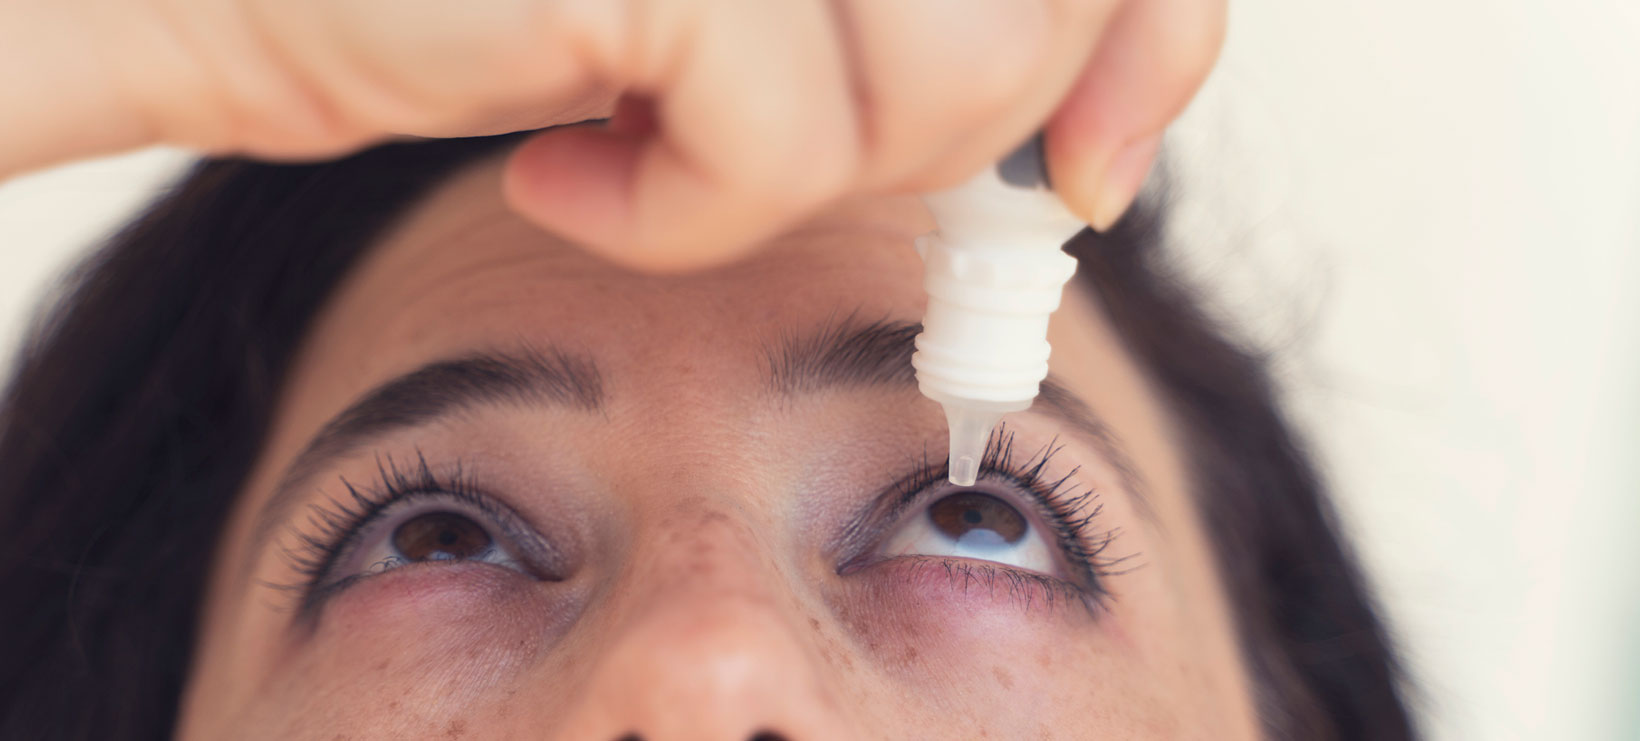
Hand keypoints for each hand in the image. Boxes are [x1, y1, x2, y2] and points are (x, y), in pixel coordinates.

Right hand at [94, 0, 1222, 270]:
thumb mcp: (754, 5)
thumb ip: (927, 13)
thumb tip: (1109, 146)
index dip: (1154, 35)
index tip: (1101, 160)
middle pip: (1054, 1)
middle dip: (961, 133)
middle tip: (785, 149)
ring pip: (959, 82)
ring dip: (810, 176)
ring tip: (660, 143)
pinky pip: (790, 153)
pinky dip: (683, 218)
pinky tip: (566, 173)